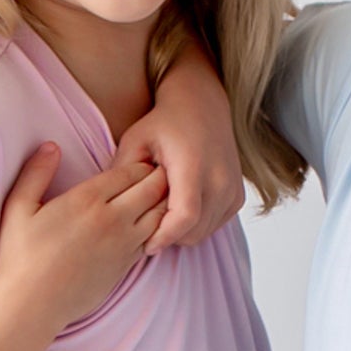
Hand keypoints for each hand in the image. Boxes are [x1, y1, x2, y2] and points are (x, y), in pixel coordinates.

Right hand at [0, 140, 169, 328]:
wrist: (33, 305)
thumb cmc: (20, 256)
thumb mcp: (18, 208)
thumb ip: (35, 173)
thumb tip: (51, 145)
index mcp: (87, 200)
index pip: (130, 171)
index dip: (141, 162)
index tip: (143, 157)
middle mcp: (112, 220)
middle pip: (152, 189)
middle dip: (160, 176)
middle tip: (161, 170)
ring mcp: (123, 245)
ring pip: (161, 214)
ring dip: (165, 201)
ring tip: (164, 193)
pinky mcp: (127, 266)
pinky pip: (155, 239)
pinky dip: (162, 227)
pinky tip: (156, 221)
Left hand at [122, 49, 244, 246]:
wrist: (201, 105)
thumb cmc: (163, 123)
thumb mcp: (134, 141)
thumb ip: (123, 176)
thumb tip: (113, 211)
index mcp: (193, 165)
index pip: (185, 217)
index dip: (164, 237)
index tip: (146, 245)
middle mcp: (220, 179)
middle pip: (194, 231)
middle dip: (169, 236)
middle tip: (147, 225)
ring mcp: (232, 188)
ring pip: (203, 233)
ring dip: (181, 232)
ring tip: (162, 213)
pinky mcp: (237, 196)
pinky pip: (214, 226)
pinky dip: (196, 225)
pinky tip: (180, 208)